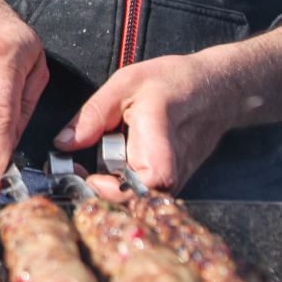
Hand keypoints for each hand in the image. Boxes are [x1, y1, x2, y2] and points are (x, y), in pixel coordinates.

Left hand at [51, 52, 231, 197]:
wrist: (218, 90)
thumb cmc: (174, 82)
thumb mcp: (126, 83)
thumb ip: (93, 114)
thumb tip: (63, 144)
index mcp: (160, 134)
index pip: (150, 180)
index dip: (118, 189)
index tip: (93, 178)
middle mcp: (174, 164)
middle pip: (138, 199)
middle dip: (103, 193)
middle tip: (81, 174)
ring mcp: (179, 177)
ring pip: (141, 200)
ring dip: (113, 190)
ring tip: (95, 170)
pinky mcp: (176, 182)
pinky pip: (147, 193)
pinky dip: (126, 186)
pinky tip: (115, 168)